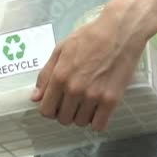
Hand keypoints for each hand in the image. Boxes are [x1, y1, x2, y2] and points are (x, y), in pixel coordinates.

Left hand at [31, 6, 147, 130]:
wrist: (120, 31)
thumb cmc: (89, 37)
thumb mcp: (60, 50)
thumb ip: (46, 75)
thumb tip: (35, 97)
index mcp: (59, 77)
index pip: (46, 110)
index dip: (49, 109)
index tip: (56, 104)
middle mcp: (74, 89)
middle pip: (63, 119)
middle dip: (65, 113)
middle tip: (73, 102)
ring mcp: (93, 96)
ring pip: (80, 123)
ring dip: (81, 116)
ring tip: (87, 103)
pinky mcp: (112, 99)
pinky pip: (99, 125)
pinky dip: (97, 121)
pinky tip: (98, 110)